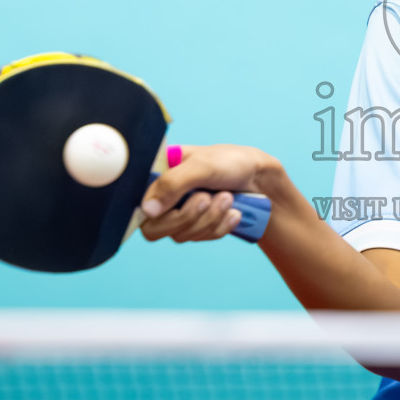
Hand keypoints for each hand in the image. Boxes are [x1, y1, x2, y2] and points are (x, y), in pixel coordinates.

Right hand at [139, 144, 271, 243]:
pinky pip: (202, 237)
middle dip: (189, 216)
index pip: (139, 207)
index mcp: (158, 176)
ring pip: (182, 235)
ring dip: (210, 218)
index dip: (158, 213)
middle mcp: (164, 197)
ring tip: (227, 197)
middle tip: (209, 197)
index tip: (188, 202)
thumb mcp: (202, 165)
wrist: (260, 176)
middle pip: (156, 229)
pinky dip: (220, 226)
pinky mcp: (198, 225)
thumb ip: (172, 183)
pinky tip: (233, 212)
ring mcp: (180, 213)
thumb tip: (148, 210)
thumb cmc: (230, 162)